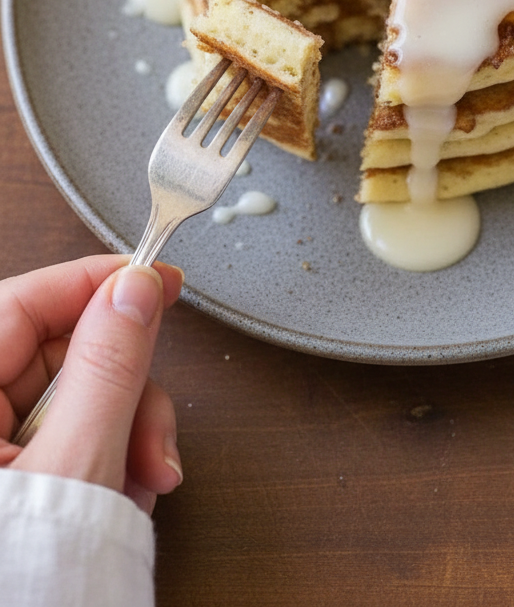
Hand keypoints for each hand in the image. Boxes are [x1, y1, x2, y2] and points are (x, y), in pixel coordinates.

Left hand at [0, 255, 183, 513]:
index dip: (97, 283)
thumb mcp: (76, 464)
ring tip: (141, 483)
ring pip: (79, 400)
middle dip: (128, 395)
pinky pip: (71, 441)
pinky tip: (120, 498)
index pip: (27, 302)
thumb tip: (134, 289)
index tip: (157, 280)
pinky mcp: (14, 477)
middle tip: (154, 436)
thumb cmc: (20, 576)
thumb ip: (109, 368)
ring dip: (127, 436)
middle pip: (65, 358)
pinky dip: (108, 462)